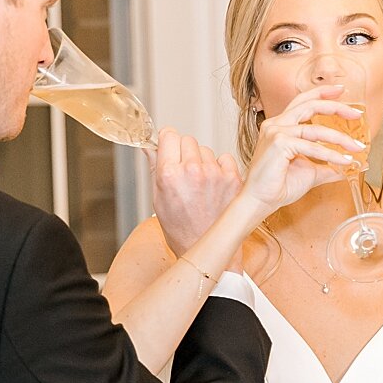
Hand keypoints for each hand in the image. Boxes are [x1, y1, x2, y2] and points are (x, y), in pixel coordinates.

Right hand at [144, 128, 243, 256]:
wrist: (206, 247)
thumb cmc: (180, 228)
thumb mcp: (158, 198)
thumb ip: (154, 166)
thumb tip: (149, 146)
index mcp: (169, 174)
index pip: (169, 135)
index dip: (168, 141)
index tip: (169, 147)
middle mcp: (192, 170)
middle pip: (187, 140)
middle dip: (184, 152)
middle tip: (184, 172)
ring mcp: (215, 173)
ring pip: (206, 150)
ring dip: (202, 161)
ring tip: (200, 184)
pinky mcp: (233, 178)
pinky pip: (224, 158)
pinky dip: (220, 167)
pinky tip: (214, 185)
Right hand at [240, 86, 365, 214]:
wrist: (260, 202)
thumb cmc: (278, 186)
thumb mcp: (309, 172)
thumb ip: (326, 165)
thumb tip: (346, 166)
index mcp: (280, 126)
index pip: (302, 102)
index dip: (322, 93)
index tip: (341, 90)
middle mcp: (276, 125)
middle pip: (310, 105)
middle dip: (336, 107)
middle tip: (356, 114)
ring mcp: (276, 132)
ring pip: (315, 129)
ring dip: (340, 139)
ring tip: (357, 147)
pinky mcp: (279, 144)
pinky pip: (312, 146)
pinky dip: (331, 154)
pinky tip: (344, 161)